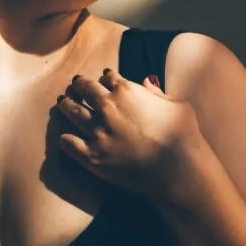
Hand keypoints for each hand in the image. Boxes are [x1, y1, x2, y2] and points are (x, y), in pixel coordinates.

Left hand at [53, 69, 201, 195]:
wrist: (178, 168)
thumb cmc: (183, 135)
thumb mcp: (176, 104)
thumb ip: (157, 92)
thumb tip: (147, 81)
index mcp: (126, 91)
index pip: (108, 77)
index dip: (105, 78)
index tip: (104, 80)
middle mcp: (107, 108)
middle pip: (85, 90)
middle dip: (79, 85)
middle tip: (75, 85)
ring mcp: (97, 132)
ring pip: (72, 112)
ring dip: (66, 105)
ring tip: (62, 102)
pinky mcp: (92, 156)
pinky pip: (69, 144)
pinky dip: (65, 139)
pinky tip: (63, 137)